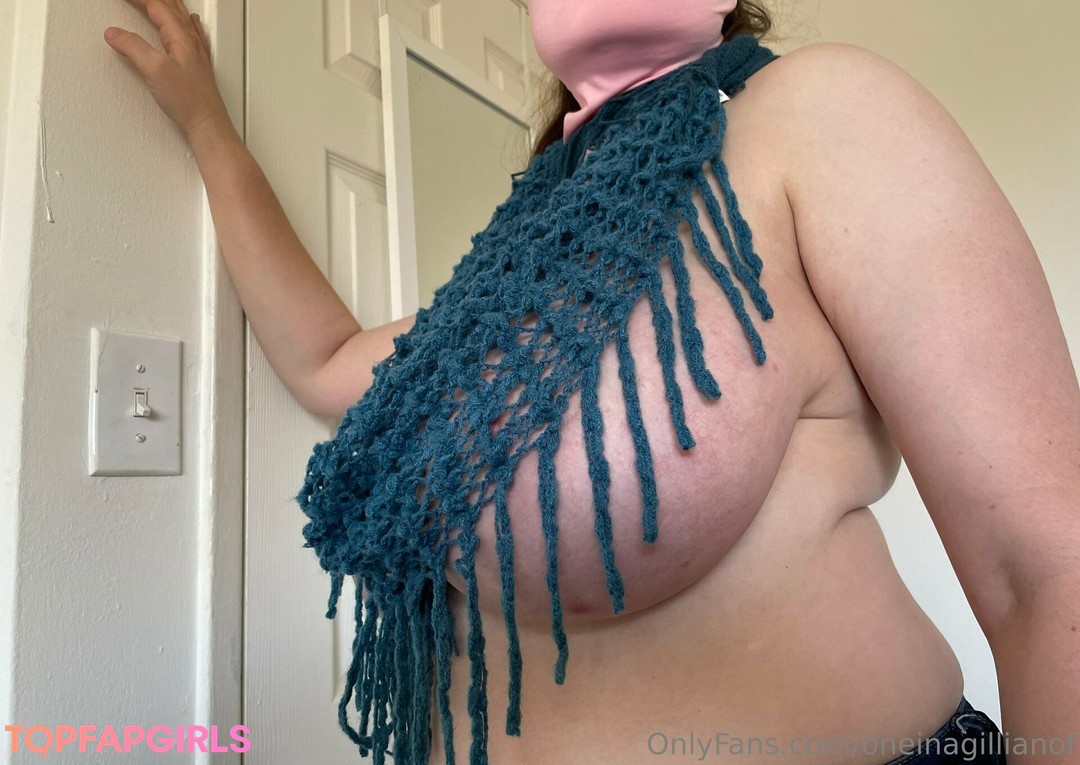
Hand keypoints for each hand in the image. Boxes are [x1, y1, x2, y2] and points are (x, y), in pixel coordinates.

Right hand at [105, 0, 231, 143]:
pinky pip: (194, 33)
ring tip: (160, 0)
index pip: (157, 6)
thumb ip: (133, 47)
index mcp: (181, 37)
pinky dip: (188, 21)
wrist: (207, 123)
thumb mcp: (154, 70)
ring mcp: (196, 53)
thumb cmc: (188, 101)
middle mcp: (191, 41)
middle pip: (172, 7)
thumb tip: (115, 33)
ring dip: (169, 4)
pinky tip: (192, 22)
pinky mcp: (198, 66)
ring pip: (182, 18)